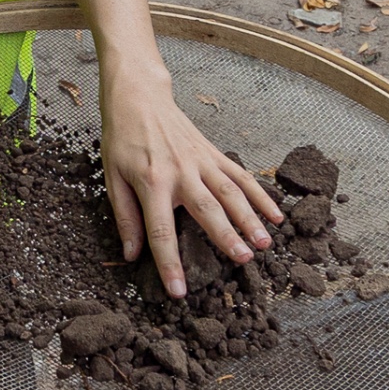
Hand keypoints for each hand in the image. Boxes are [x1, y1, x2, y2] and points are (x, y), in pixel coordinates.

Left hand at [97, 63, 281, 296]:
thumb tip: (132, 254)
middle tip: (243, 259)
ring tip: (265, 243)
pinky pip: (241, 176)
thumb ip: (125, 216)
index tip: (179, 291)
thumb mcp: (112, 178)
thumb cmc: (122, 140)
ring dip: (250, 218)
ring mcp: (201, 162)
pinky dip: (260, 194)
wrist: (139, 98)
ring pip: (230, 193)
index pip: (161, 230)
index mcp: (151, 182)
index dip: (170, 263)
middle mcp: (180, 172)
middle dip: (226, 236)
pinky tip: (275, 215)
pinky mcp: (214, 153)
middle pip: (207, 209)